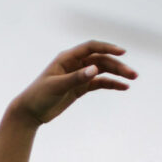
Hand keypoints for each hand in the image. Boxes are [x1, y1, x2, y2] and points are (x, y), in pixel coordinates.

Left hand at [11, 41, 137, 126]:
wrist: (29, 113)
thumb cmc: (38, 96)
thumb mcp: (56, 87)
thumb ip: (76, 78)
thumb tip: (95, 70)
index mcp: (67, 58)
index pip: (91, 48)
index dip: (108, 48)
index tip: (122, 52)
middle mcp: (75, 64)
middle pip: (101, 60)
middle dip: (117, 65)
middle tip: (132, 73)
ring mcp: (78, 75)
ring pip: (102, 71)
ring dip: (117, 74)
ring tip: (132, 79)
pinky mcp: (80, 88)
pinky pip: (99, 83)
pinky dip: (110, 84)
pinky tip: (123, 87)